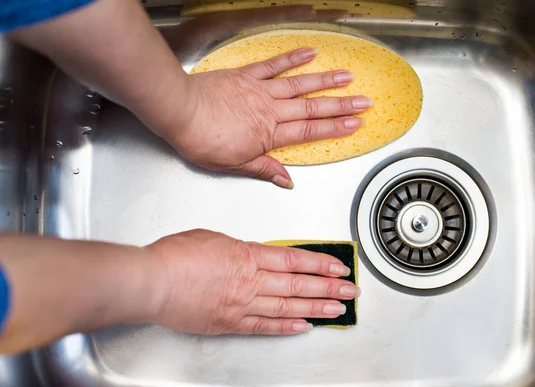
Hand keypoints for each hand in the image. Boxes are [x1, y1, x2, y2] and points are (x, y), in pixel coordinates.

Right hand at [147, 229, 358, 334]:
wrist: (152, 282)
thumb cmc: (175, 256)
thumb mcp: (213, 238)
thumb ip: (238, 249)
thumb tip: (250, 254)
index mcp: (247, 256)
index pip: (294, 259)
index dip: (320, 263)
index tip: (338, 266)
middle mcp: (250, 282)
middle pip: (298, 284)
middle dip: (328, 287)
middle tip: (350, 290)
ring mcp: (242, 305)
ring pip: (287, 307)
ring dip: (315, 308)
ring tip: (337, 309)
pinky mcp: (230, 323)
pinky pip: (264, 327)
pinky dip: (286, 327)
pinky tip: (303, 326)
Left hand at [165, 48, 372, 188]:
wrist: (179, 111)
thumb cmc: (201, 139)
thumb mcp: (234, 164)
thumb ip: (264, 168)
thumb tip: (286, 180)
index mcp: (268, 134)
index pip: (310, 131)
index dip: (336, 128)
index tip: (356, 124)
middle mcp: (269, 110)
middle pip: (313, 107)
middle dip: (342, 105)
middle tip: (364, 101)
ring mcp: (259, 90)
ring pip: (299, 84)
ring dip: (325, 80)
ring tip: (347, 75)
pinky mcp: (246, 76)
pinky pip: (273, 65)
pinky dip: (292, 59)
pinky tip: (309, 53)